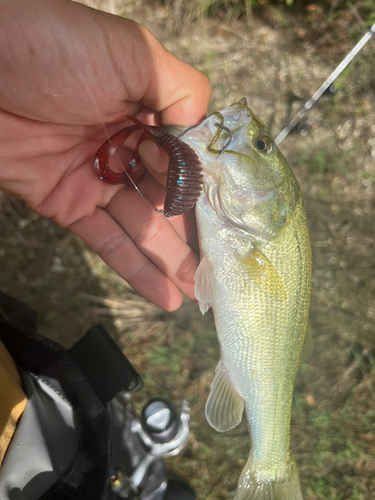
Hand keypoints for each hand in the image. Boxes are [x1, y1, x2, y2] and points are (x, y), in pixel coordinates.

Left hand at [0, 0, 210, 310]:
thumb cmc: (55, 47)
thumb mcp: (134, 55)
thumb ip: (182, 92)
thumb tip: (201, 134)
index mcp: (147, 110)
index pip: (187, 161)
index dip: (205, 194)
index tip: (228, 224)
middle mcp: (125, 145)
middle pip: (167, 200)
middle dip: (194, 236)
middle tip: (221, 269)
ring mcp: (96, 178)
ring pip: (141, 228)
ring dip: (170, 262)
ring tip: (199, 290)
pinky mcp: (66, 203)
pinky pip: (106, 242)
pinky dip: (135, 270)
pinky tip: (164, 293)